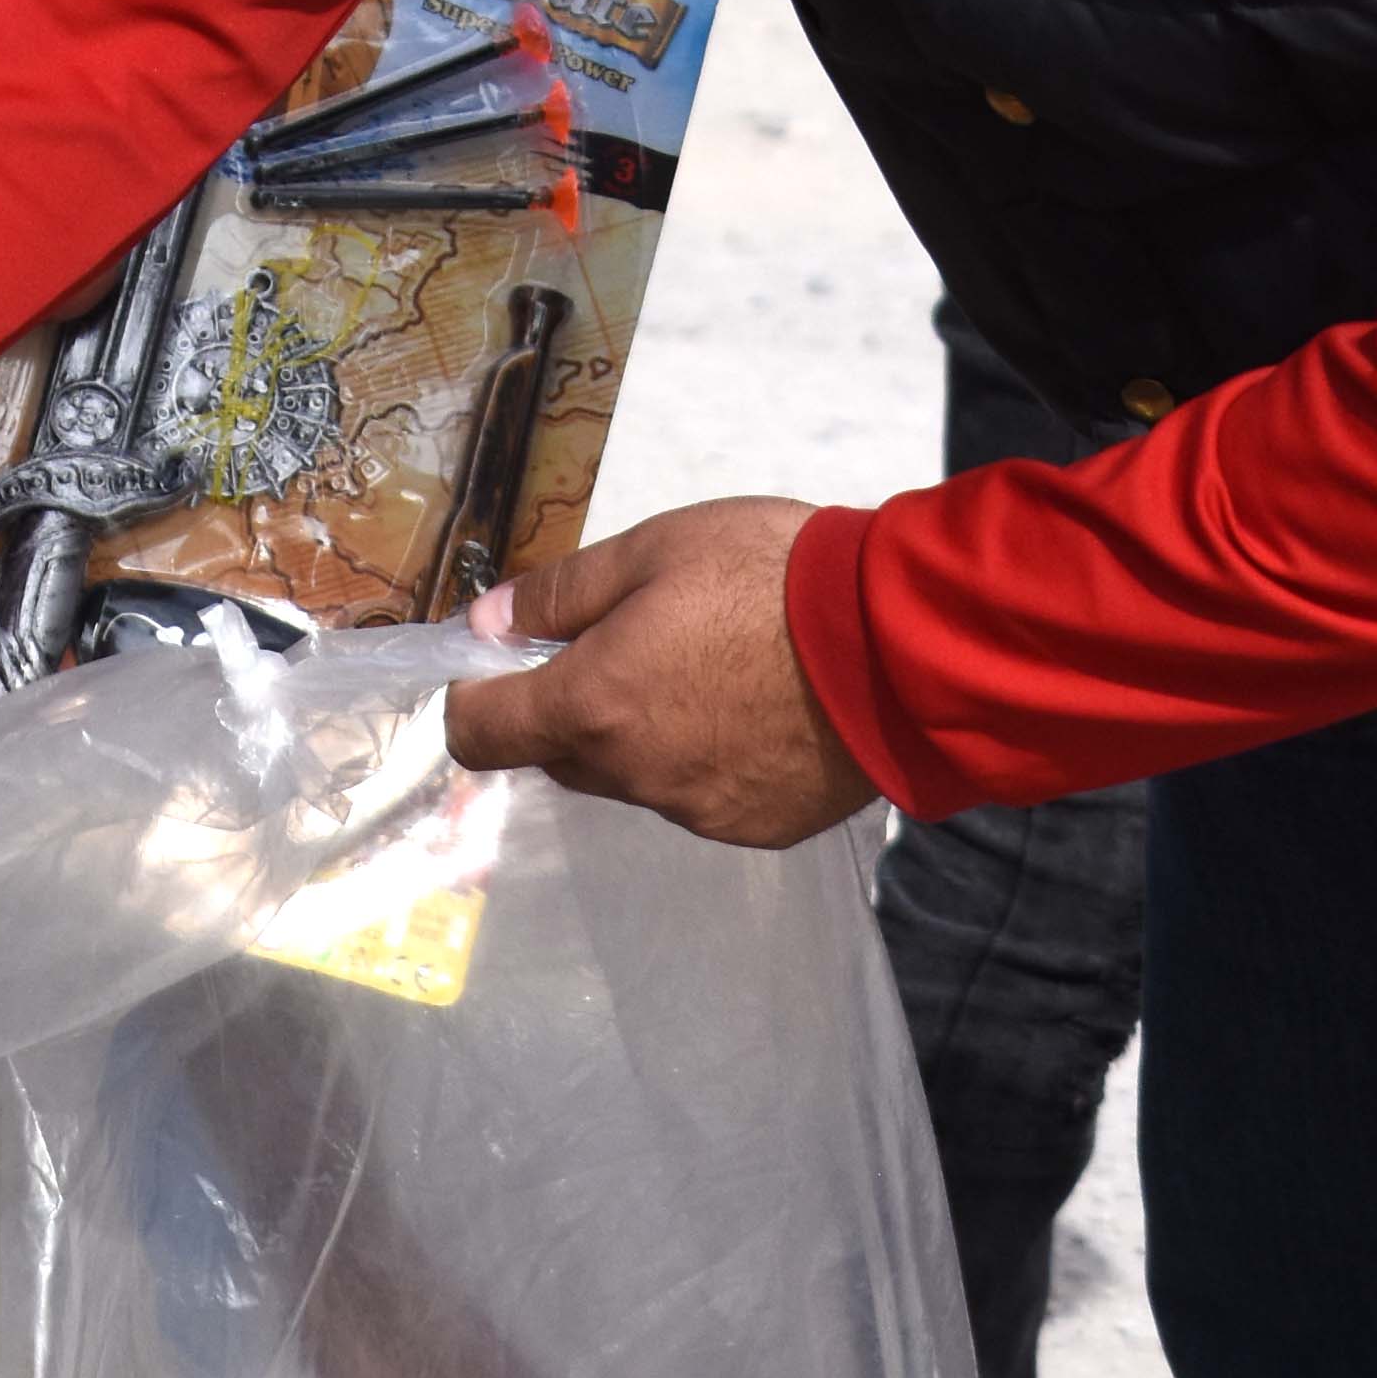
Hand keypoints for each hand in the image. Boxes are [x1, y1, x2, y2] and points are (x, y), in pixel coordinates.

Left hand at [441, 495, 868, 847]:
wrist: (902, 644)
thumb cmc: (773, 576)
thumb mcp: (655, 549)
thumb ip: (560, 594)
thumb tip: (486, 624)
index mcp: (591, 706)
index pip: (479, 734)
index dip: (473, 697)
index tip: (498, 663)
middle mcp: (633, 776)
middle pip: (559, 756)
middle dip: (568, 707)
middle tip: (625, 643)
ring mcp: (697, 811)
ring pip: (632, 778)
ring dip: (641, 735)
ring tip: (710, 669)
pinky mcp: (756, 828)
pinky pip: (699, 797)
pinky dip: (706, 760)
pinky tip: (757, 710)